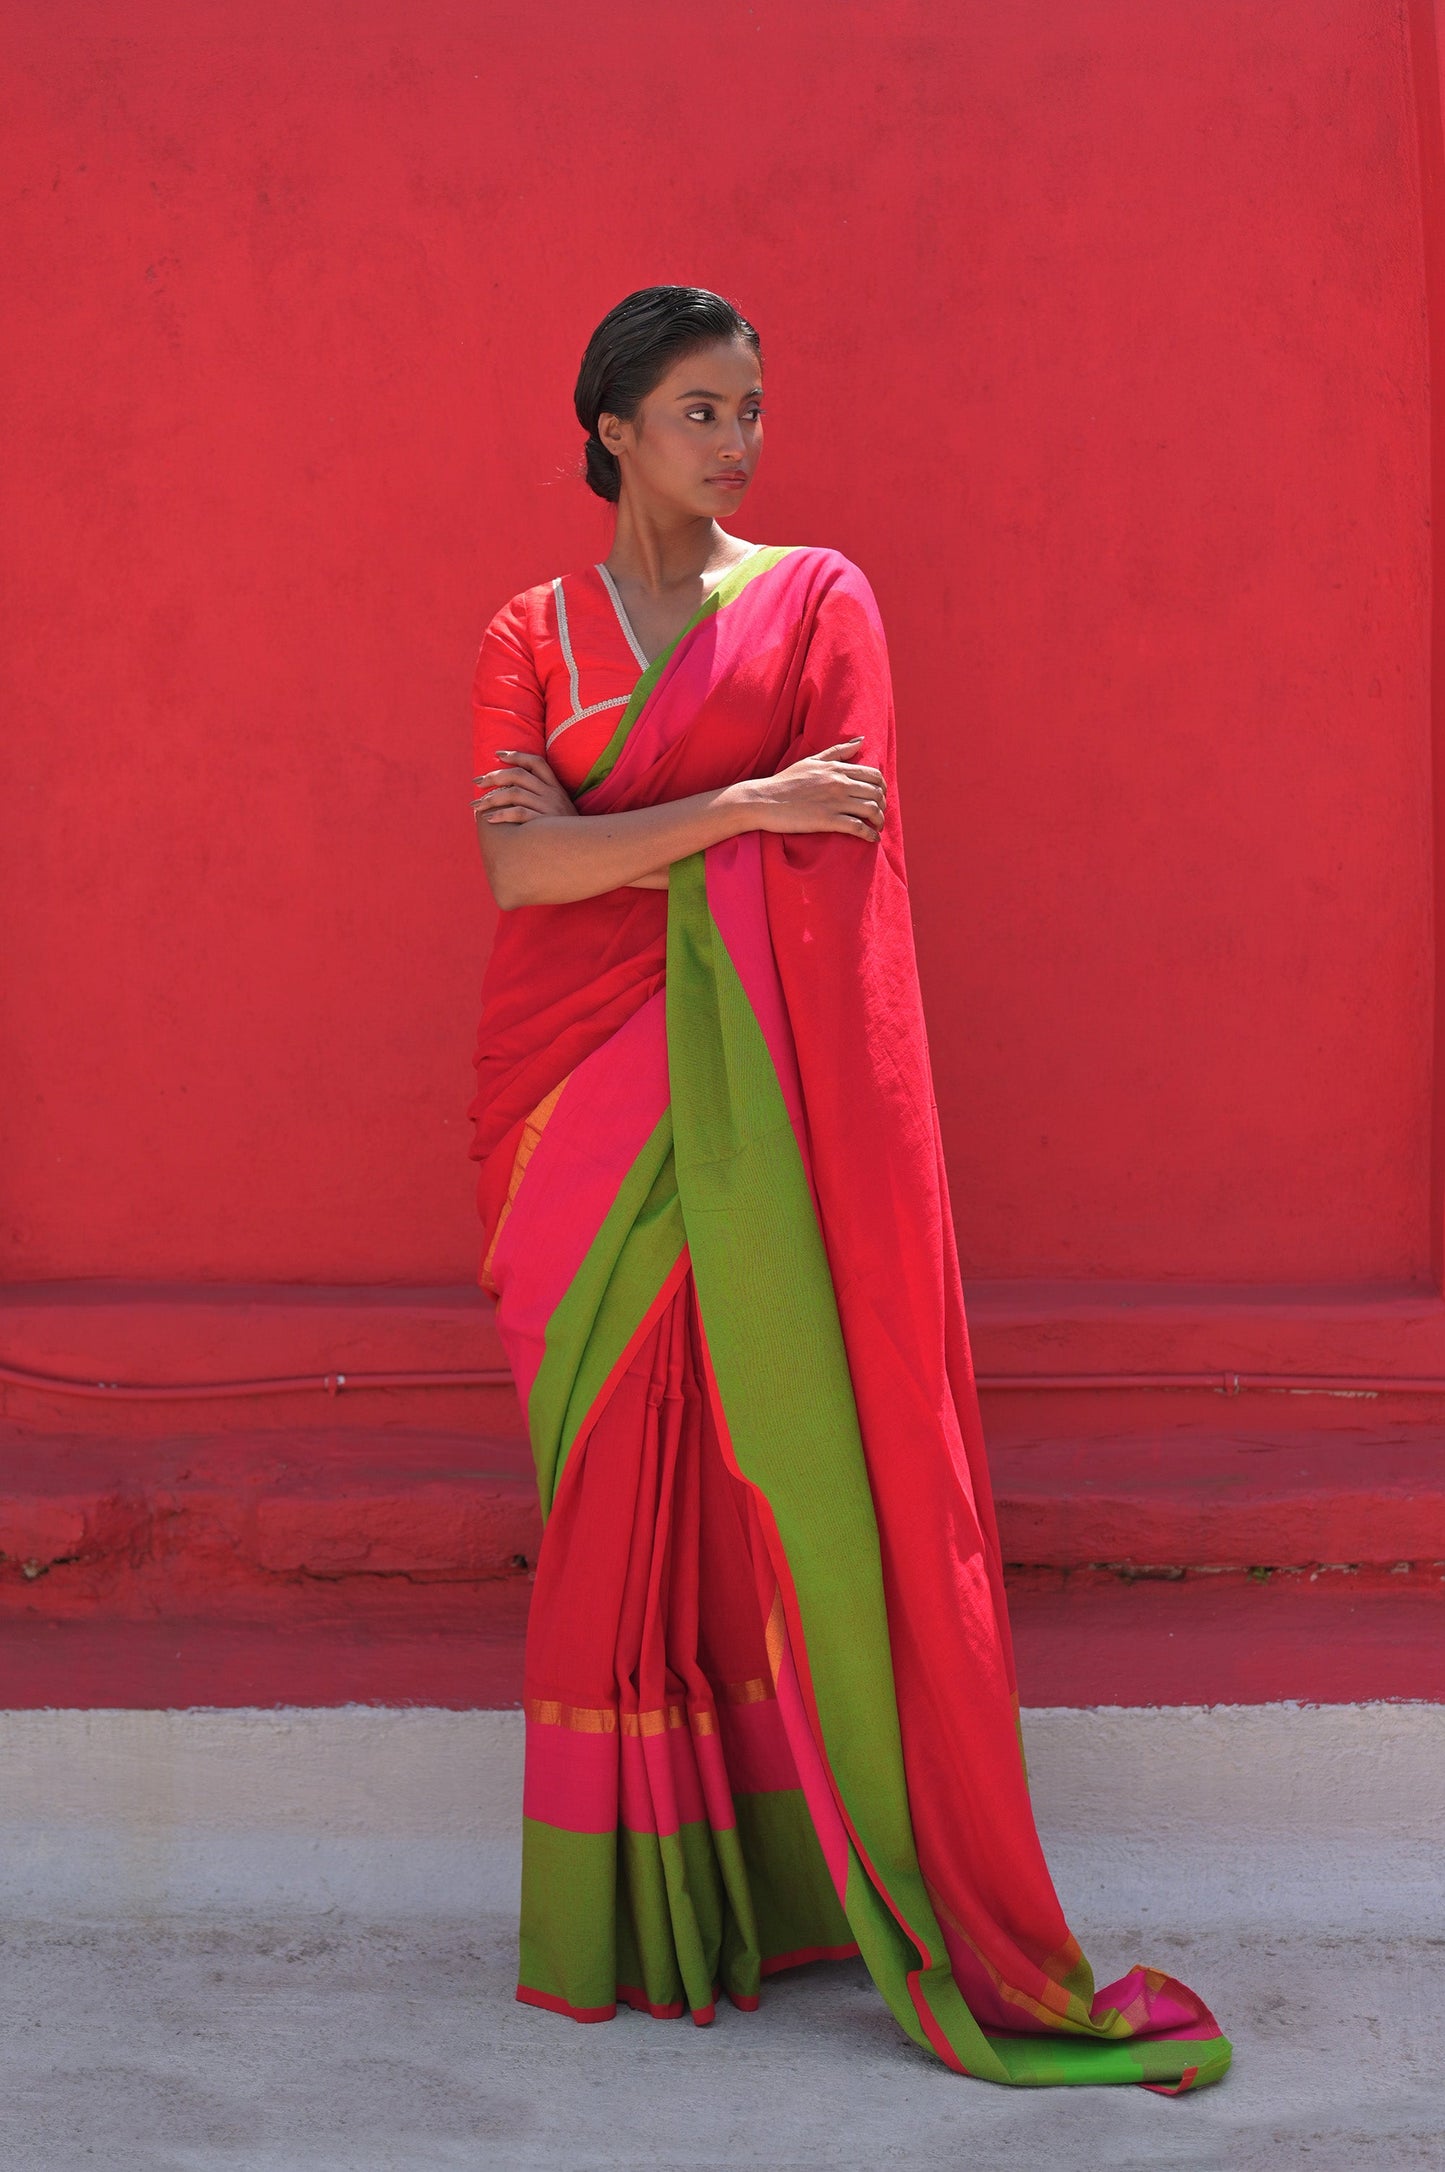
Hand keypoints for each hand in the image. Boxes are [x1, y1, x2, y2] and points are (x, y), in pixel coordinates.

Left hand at [474, 750, 576, 823]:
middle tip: (477, 782)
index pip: (536, 762)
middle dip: (493, 776)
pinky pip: (518, 813)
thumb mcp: (560, 807)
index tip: (498, 754)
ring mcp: (548, 807)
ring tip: (477, 806)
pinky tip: (489, 819)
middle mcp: (552, 793)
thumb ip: (542, 796)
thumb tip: (512, 790)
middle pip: (518, 776)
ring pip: (514, 793)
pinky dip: (501, 815)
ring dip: (491, 798)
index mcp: (555, 787)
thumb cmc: (567, 829)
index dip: (517, 755)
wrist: (586, 847)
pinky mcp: (544, 823)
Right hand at [742, 738, 886, 841]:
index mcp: (836, 768)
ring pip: (871, 810)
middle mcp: (839, 783)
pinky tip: (872, 839)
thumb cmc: (785, 781)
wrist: (763, 800)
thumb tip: (861, 740)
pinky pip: (858, 827)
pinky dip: (870, 835)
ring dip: (879, 821)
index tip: (880, 797)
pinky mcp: (827, 820)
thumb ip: (837, 751)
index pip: (873, 775)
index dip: (882, 788)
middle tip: (879, 815)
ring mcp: (834, 802)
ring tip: (877, 828)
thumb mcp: (811, 760)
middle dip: (883, 805)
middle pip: (876, 793)